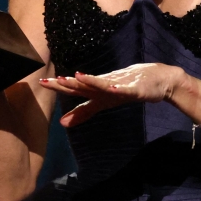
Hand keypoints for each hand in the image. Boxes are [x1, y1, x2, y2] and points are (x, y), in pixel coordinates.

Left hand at [38, 63, 185, 126]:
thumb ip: (84, 111)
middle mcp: (105, 85)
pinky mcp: (135, 88)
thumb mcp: (103, 102)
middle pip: (84, 84)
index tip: (41, 82)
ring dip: (90, 81)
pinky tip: (113, 89)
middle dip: (68, 83)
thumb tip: (62, 123)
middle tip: (51, 81)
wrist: (158, 79)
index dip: (58, 87)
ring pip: (102, 84)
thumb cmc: (127, 87)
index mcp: (96, 90)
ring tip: (76, 78)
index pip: (74, 89)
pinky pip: (126, 90)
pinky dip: (119, 89)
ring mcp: (120, 86)